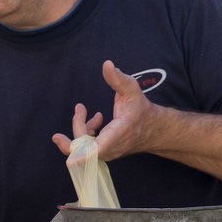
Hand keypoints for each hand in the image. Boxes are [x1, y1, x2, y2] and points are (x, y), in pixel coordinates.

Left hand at [51, 61, 169, 163]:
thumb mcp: (132, 90)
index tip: (69, 157)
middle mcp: (110, 148)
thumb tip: (107, 64)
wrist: (152, 129)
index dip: (82, 154)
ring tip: (82, 109)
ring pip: (81, 148)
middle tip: (80, 107)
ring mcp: (106, 153)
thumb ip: (118, 79)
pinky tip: (95, 120)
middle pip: (82, 146)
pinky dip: (84, 133)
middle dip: (77, 125)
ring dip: (80, 127)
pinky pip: (85, 148)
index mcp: (118, 134)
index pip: (97, 149)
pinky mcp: (102, 154)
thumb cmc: (141, 109)